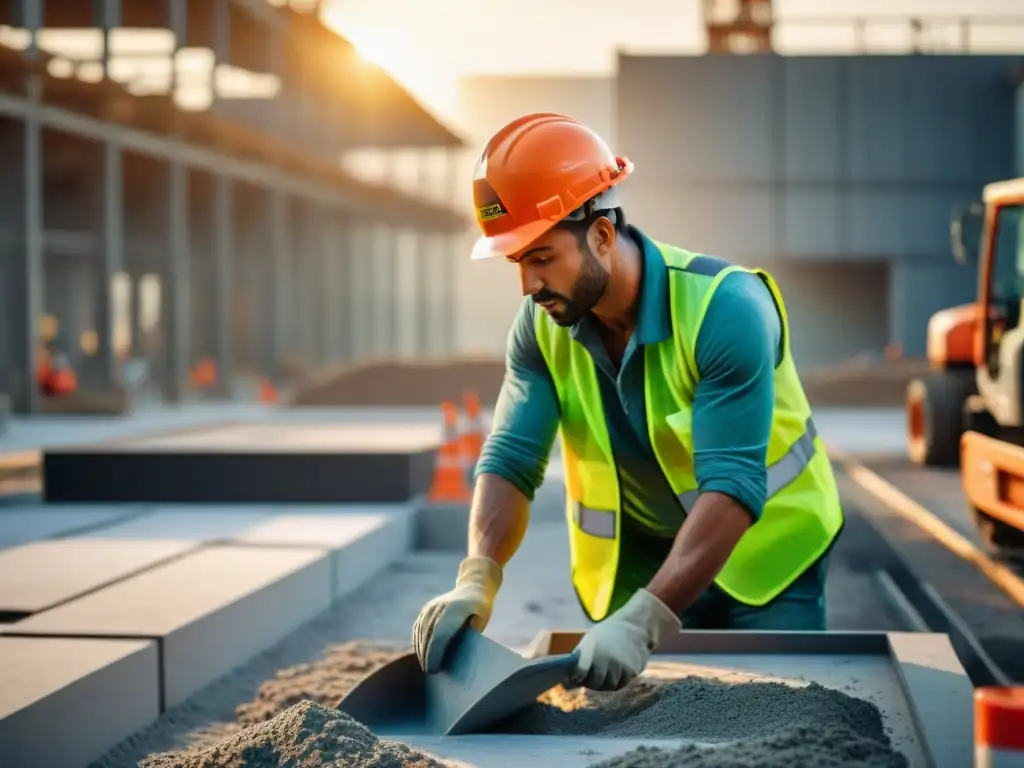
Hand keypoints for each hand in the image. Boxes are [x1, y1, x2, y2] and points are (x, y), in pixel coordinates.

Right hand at [412, 555, 502, 672]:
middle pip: (429, 635)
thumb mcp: (482, 619)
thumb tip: (460, 650)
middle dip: (427, 655)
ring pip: (421, 631)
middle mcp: (441, 607)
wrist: (473, 586)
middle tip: (429, 672)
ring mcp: (432, 607)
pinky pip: (418, 626)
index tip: (434, 669)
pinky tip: (420, 652)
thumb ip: (472, 632)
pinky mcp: (427, 609)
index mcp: (456, 610)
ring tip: (425, 665)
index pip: (441, 635)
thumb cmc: (480, 608)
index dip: (435, 653)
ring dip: (421, 649)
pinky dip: (418, 640)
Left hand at [569, 588, 680, 690]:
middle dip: (592, 682)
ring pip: (610, 685)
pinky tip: (618, 669)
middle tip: (591, 677)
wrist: (634, 626)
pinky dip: (619, 679)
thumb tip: (569, 677)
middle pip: (595, 683)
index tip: (576, 677)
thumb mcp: (590, 639)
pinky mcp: (632, 671)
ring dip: (606, 682)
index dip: (577, 676)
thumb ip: (580, 657)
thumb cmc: (608, 634)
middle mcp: (606, 660)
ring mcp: (620, 666)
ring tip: (606, 671)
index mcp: (592, 650)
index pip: (580, 671)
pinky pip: (622, 682)